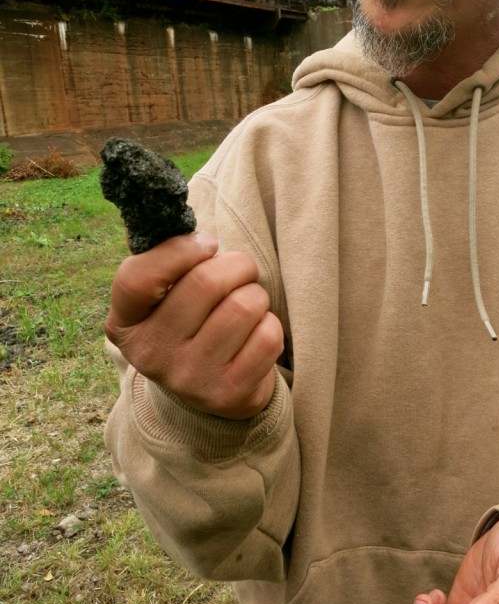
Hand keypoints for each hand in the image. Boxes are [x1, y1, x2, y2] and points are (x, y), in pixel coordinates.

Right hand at [105, 232, 283, 418]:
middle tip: (239, 271)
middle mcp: (151, 355)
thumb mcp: (161, 296)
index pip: (138, 278)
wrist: (210, 390)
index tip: (206, 244)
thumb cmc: (189, 322)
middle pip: (206, 283)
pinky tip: (255, 334)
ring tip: (246, 305)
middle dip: (236, 265)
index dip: (179, 250)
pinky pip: (267, 336)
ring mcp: (189, 379)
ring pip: (244, 306)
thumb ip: (160, 255)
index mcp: (124, 324)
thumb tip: (164, 209)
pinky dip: (270, 325)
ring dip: (256, 295)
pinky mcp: (229, 395)